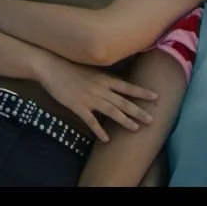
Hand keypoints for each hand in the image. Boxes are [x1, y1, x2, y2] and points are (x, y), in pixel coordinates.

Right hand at [37, 57, 156, 142]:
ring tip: (136, 129)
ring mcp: (90, 98)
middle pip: (123, 102)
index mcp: (104, 79)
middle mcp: (100, 88)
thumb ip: (103, 78)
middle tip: (152, 120)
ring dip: (124, 121)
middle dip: (138, 111)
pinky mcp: (78, 106)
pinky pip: (91, 120)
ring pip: (111, 111)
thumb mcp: (90, 70)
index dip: (142, 92)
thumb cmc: (69, 66)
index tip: (155, 97)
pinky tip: (106, 139)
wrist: (51, 66)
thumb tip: (116, 83)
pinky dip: (99, 130)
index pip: (127, 86)